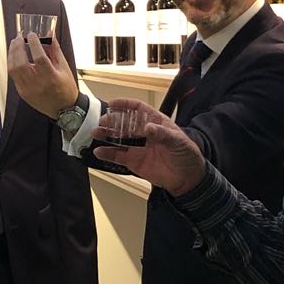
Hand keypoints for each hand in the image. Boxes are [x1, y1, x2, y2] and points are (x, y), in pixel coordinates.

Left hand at [7, 32, 79, 117]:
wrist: (63, 109)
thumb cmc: (66, 87)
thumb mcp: (64, 67)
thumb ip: (55, 49)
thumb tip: (50, 33)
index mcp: (51, 78)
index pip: (40, 58)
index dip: (34, 44)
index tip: (31, 34)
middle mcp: (38, 85)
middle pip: (21, 64)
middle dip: (17, 48)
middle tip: (19, 37)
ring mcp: (28, 90)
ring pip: (13, 70)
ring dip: (12, 55)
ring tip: (15, 44)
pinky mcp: (22, 93)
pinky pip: (13, 76)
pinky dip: (12, 64)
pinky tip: (15, 56)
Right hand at [93, 99, 207, 193]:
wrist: (188, 179)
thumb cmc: (186, 155)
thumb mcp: (178, 141)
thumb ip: (162, 134)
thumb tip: (148, 128)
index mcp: (156, 123)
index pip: (138, 109)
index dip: (126, 105)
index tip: (113, 104)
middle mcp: (145, 133)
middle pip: (125, 123)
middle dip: (112, 121)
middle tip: (102, 121)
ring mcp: (138, 148)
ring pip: (119, 139)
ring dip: (106, 135)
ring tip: (95, 132)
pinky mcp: (134, 162)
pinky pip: (118, 156)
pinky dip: (108, 153)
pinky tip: (99, 151)